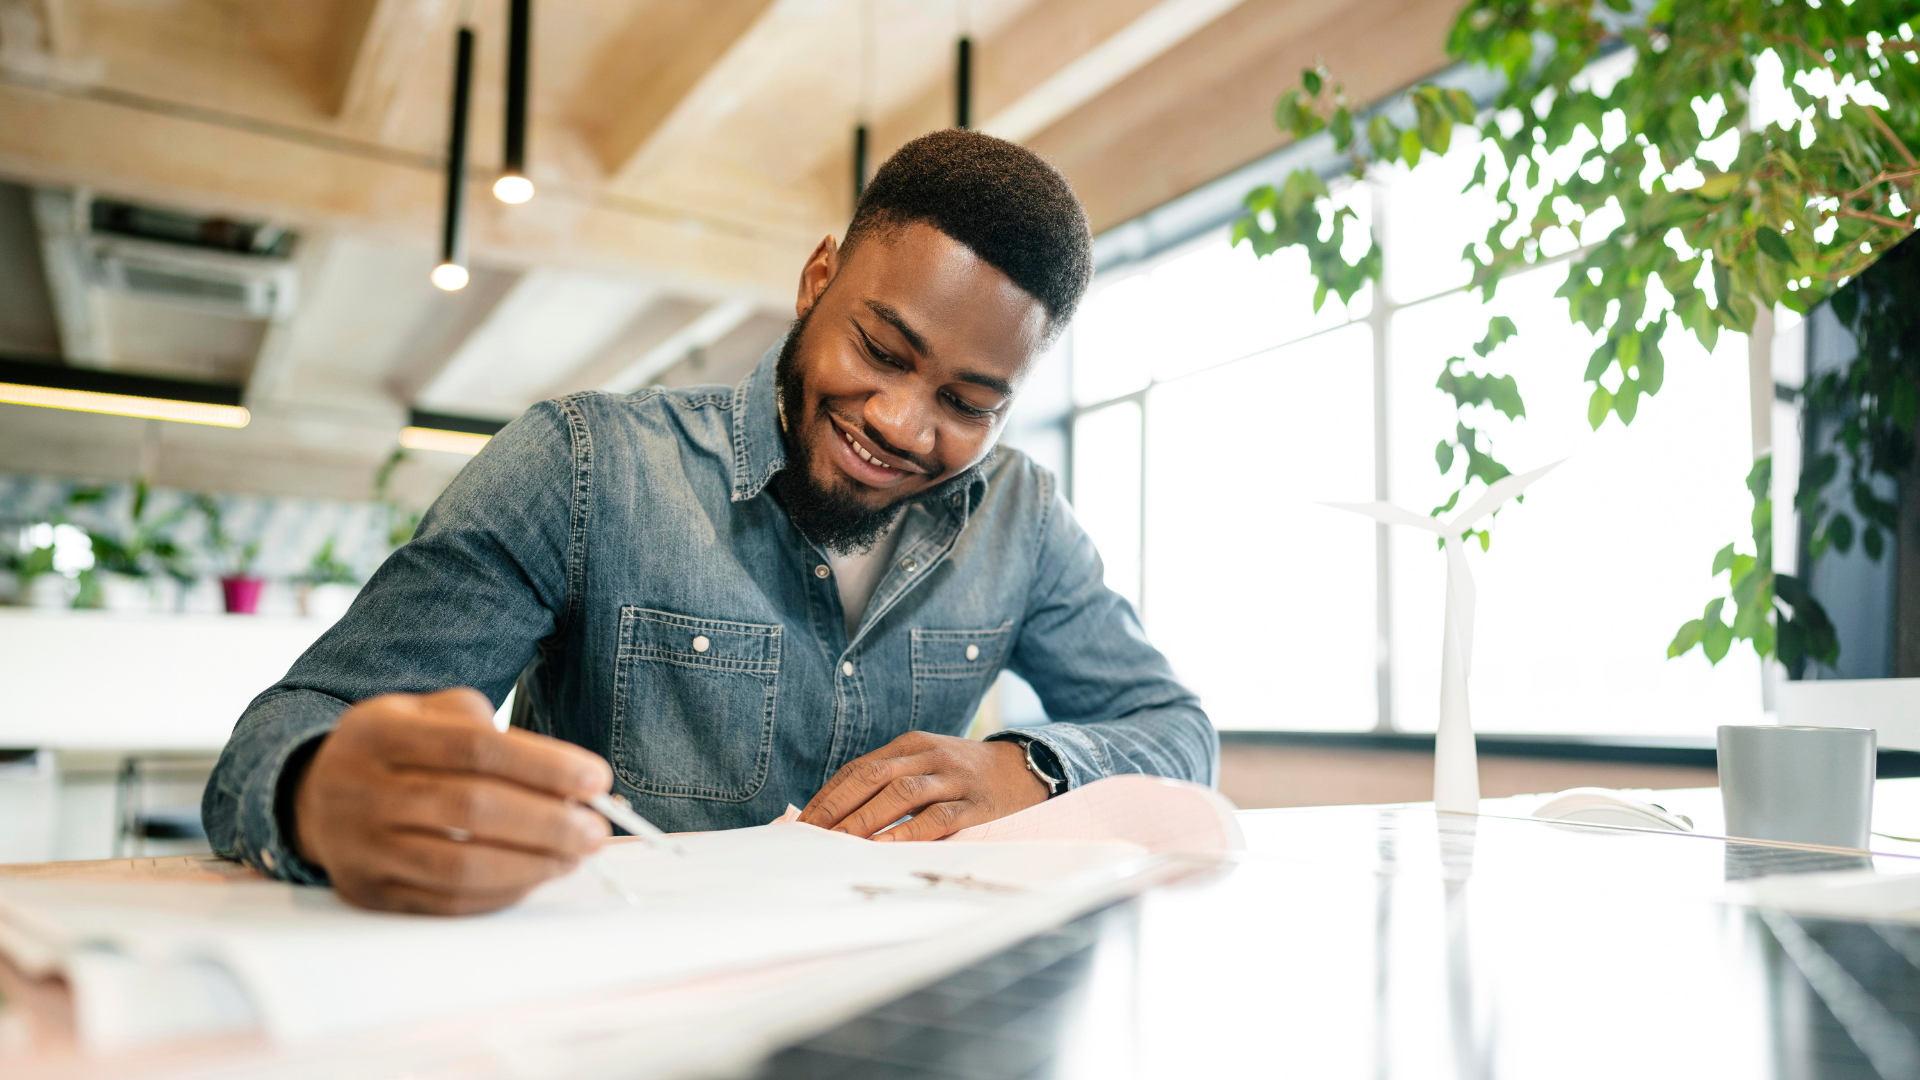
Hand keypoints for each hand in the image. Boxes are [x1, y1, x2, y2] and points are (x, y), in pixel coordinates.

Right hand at [292, 688, 612, 914]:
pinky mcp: (370, 892)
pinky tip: (537, 874)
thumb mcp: (429, 712)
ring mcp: (362, 847)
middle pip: (471, 809)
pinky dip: (503, 892)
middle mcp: (362, 790)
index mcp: (380, 733)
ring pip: (460, 866)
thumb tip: (565, 781)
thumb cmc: (396, 749)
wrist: (313, 794)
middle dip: (548, 821)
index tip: (596, 778)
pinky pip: (447, 902)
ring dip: (533, 864)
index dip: (543, 766)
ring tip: (576, 854)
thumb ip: (492, 732)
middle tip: (597, 827)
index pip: (475, 749)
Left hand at [798, 732, 1047, 841]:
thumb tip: (833, 817)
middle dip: (838, 807)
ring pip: (901, 793)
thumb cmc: (960, 776)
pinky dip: (908, 832)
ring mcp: (953, 778)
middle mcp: (929, 755)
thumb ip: (887, 782)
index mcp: (911, 744)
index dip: (829, 795)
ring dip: (866, 819)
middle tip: (812, 836)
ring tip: (840, 843)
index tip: (803, 822)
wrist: (1022, 771)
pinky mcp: (975, 804)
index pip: (859, 768)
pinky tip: (886, 847)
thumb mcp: (925, 765)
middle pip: (873, 776)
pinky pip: (937, 817)